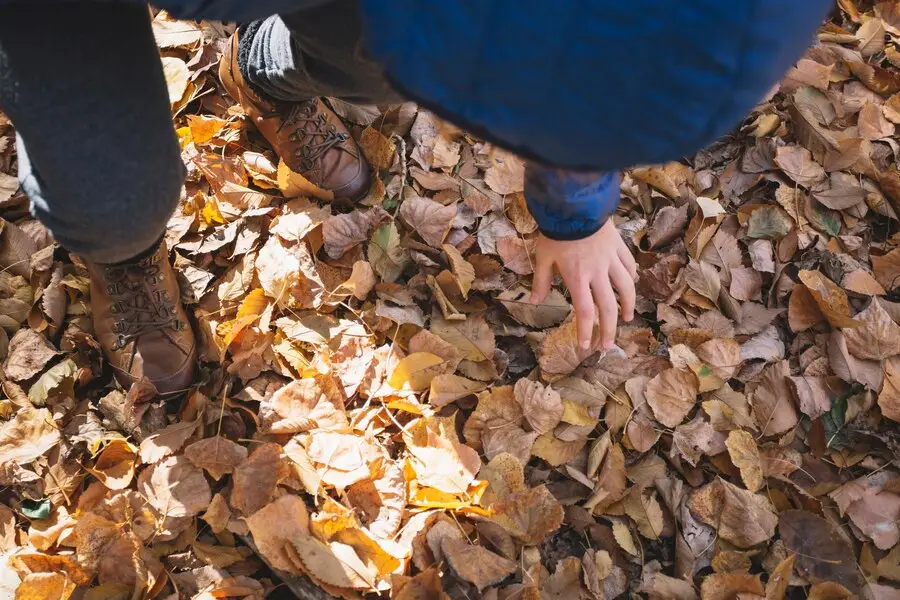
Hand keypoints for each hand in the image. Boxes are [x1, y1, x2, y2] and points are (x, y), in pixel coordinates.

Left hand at [530, 220, 636, 349]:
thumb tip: (534, 301)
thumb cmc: (556, 231)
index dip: (586, 330)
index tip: (586, 345)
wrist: (575, 204)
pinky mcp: (618, 247)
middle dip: (608, 330)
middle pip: (607, 307)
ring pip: (626, 288)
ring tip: (627, 319)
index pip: (584, 311)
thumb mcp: (543, 256)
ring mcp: (610, 260)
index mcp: (577, 277)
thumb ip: (540, 280)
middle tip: (606, 345)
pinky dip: (631, 278)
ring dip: (627, 306)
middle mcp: (597, 272)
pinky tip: (630, 285)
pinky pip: (628, 266)